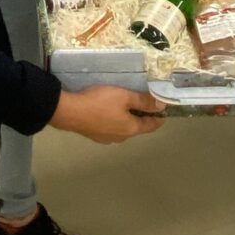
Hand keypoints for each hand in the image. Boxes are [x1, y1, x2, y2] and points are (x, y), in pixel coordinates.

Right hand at [49, 85, 165, 143]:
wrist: (70, 112)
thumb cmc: (100, 102)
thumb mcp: (124, 96)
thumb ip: (143, 101)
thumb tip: (162, 106)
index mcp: (131, 129)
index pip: (151, 125)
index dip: (158, 118)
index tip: (163, 111)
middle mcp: (121, 137)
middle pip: (136, 127)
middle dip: (140, 116)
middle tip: (141, 102)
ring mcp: (107, 138)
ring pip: (122, 128)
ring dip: (125, 119)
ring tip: (122, 106)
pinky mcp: (94, 135)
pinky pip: (110, 128)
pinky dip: (113, 120)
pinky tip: (106, 112)